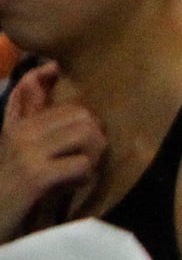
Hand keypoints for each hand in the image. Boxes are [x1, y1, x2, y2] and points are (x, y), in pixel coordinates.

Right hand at [0, 65, 103, 236]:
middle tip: (85, 161)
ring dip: (92, 156)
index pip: (69, 103)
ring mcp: (26, 153)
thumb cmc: (9, 192)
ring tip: (79, 173)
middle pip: (83, 115)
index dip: (87, 121)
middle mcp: (20, 133)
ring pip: (86, 134)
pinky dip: (84, 177)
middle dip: (94, 139)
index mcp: (18, 125)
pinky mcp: (34, 177)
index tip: (83, 142)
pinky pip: (81, 164)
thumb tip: (51, 68)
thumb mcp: (23, 153)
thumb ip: (33, 114)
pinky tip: (70, 187)